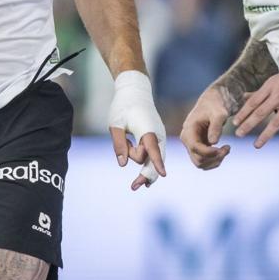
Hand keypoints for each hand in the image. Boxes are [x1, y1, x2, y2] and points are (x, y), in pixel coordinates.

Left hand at [107, 70, 167, 190]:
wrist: (135, 92)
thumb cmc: (123, 106)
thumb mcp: (115, 124)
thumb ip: (119, 144)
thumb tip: (123, 164)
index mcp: (147, 129)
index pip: (152, 149)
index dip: (156, 163)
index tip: (163, 175)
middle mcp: (157, 135)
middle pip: (153, 159)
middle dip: (145, 175)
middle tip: (133, 187)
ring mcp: (159, 137)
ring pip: (151, 158)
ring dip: (139, 163)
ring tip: (132, 178)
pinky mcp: (156, 139)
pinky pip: (154, 155)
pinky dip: (148, 165)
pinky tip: (146, 180)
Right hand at [180, 88, 230, 169]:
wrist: (212, 104)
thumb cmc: (215, 107)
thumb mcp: (219, 114)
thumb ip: (216, 126)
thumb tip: (213, 142)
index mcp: (188, 130)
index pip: (195, 148)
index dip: (210, 152)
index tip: (225, 147)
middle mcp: (187, 140)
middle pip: (197, 160)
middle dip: (214, 158)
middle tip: (228, 148)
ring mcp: (191, 145)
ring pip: (200, 164)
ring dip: (215, 161)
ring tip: (227, 149)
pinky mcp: (198, 148)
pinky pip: (204, 161)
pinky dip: (215, 160)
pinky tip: (224, 150)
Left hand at [233, 59, 278, 147]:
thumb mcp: (276, 80)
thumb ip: (261, 91)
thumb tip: (245, 97)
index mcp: (271, 86)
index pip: (253, 102)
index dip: (243, 113)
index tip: (235, 122)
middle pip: (261, 112)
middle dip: (248, 125)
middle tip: (239, 134)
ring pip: (275, 122)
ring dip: (265, 135)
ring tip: (257, 145)